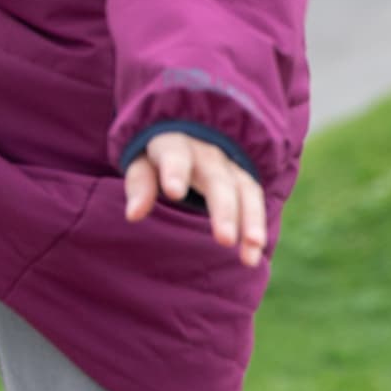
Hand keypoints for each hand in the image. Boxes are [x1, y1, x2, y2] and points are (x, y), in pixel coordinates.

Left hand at [123, 129, 265, 267]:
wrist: (185, 138)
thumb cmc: (156, 160)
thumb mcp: (141, 165)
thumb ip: (140, 185)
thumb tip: (133, 215)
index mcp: (176, 146)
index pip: (175, 154)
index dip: (175, 171)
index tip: (174, 192)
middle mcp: (207, 154)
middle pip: (217, 179)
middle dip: (223, 209)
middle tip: (225, 239)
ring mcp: (229, 167)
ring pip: (245, 190)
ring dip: (250, 220)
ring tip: (251, 248)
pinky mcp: (243, 180)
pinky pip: (254, 201)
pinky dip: (256, 226)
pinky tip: (254, 252)